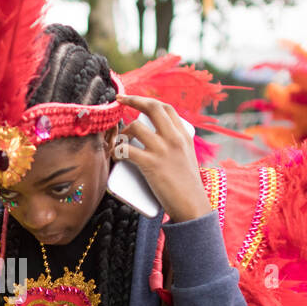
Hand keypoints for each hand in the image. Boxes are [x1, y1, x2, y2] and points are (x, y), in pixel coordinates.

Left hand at [115, 94, 211, 222]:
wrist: (192, 205)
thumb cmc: (187, 187)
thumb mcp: (187, 158)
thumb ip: (176, 147)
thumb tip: (158, 140)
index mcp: (184, 135)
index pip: (166, 108)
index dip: (148, 100)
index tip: (134, 100)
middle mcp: (175, 138)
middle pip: (152, 108)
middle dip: (132, 100)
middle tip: (118, 101)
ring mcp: (163, 150)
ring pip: (136, 127)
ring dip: (122, 132)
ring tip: (120, 141)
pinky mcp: (152, 165)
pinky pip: (127, 150)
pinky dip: (117, 150)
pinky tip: (115, 154)